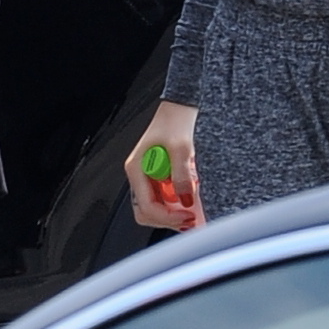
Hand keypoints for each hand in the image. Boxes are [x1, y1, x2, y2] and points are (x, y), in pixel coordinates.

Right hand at [125, 101, 204, 230]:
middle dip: (167, 220)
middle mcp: (139, 175)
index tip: (186, 216)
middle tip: (189, 220)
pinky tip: (189, 200)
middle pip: (146, 212)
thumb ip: (182, 175)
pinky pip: (163, 199)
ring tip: (192, 212)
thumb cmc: (174, 121)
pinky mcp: (158, 177)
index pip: (146, 205)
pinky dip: (175, 204)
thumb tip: (185, 200)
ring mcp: (147, 177)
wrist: (179, 108)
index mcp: (136, 168)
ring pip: (154, 208)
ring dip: (172, 214)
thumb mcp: (181, 148)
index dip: (167, 216)